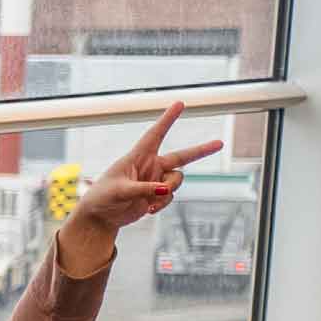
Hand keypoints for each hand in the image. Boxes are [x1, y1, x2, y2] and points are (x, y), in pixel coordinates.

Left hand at [56, 103, 221, 274]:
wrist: (100, 217)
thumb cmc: (102, 198)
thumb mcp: (120, 191)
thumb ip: (144, 189)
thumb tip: (166, 191)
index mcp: (137, 156)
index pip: (156, 134)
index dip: (168, 119)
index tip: (180, 103)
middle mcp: (150, 166)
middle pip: (182, 156)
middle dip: (201, 150)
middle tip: (220, 143)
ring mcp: (155, 181)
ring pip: (177, 181)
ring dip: (167, 192)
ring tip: (148, 201)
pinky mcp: (157, 195)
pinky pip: (170, 197)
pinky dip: (161, 204)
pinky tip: (146, 209)